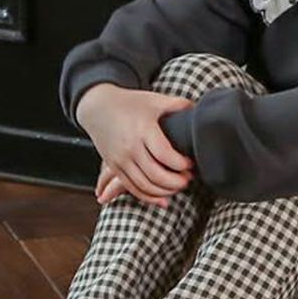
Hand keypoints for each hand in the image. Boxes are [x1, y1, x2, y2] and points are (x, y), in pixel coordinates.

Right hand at [77, 82, 195, 204]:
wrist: (97, 106)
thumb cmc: (129, 103)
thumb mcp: (154, 100)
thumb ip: (178, 105)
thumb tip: (200, 109)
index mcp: (143, 130)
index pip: (165, 155)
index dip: (181, 164)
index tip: (190, 163)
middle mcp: (130, 147)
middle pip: (156, 174)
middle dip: (176, 182)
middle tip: (188, 179)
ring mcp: (121, 159)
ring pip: (145, 185)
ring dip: (165, 191)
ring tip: (178, 186)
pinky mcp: (115, 166)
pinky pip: (132, 188)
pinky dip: (149, 197)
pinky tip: (163, 198)